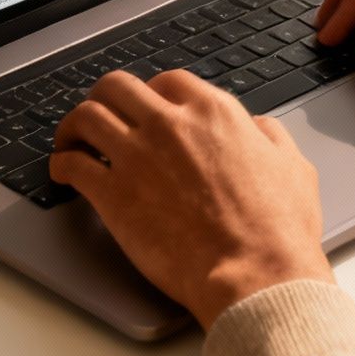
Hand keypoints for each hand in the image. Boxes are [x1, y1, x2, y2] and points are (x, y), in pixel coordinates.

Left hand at [49, 70, 333, 327]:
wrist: (254, 274)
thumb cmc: (276, 230)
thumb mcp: (293, 167)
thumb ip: (270, 137)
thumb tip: (258, 127)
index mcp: (213, 112)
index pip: (168, 81)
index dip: (153, 92)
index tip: (147, 107)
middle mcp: (170, 124)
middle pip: (117, 86)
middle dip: (106, 97)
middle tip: (102, 113)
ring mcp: (137, 156)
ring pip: (86, 115)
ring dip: (74, 126)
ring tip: (72, 139)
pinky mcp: (112, 194)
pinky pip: (72, 163)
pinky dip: (61, 163)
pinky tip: (62, 171)